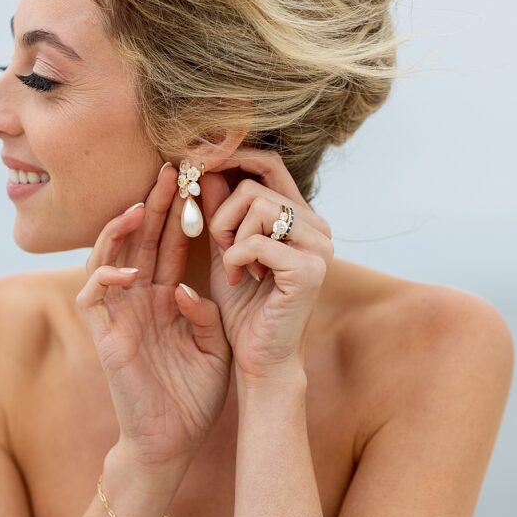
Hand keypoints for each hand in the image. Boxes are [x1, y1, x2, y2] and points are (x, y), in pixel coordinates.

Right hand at [75, 163, 231, 476]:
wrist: (173, 441)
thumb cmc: (195, 397)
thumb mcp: (215, 347)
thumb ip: (207, 314)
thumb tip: (187, 288)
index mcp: (167, 299)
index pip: (170, 245)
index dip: (180, 214)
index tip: (196, 181)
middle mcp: (140, 300)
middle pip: (141, 240)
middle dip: (154, 204)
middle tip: (170, 170)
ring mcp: (119, 315)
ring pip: (108, 257)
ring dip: (121, 230)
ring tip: (141, 205)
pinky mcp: (104, 335)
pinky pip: (94, 295)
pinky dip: (106, 276)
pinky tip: (130, 266)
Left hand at [200, 149, 333, 379]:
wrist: (261, 358)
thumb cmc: (244, 306)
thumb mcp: (225, 249)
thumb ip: (219, 209)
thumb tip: (203, 166)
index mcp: (301, 217)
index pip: (269, 164)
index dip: (232, 157)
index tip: (196, 163)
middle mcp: (318, 226)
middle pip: (253, 187)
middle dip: (222, 215)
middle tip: (219, 246)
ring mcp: (319, 246)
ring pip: (255, 206)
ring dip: (228, 236)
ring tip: (233, 267)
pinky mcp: (310, 270)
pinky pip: (256, 241)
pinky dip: (235, 259)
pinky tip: (238, 280)